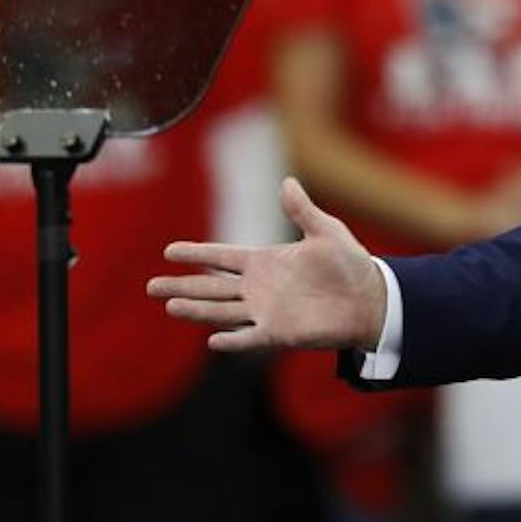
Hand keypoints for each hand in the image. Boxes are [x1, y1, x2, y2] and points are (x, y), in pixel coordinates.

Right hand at [148, 177, 387, 352]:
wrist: (370, 299)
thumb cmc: (350, 264)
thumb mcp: (326, 231)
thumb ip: (302, 210)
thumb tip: (287, 181)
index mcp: (266, 261)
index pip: (222, 257)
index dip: (197, 254)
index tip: (169, 251)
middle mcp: (259, 287)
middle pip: (211, 287)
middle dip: (181, 285)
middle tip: (150, 286)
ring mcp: (265, 311)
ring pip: (221, 311)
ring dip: (196, 309)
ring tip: (169, 306)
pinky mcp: (279, 332)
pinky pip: (249, 338)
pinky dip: (232, 340)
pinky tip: (213, 341)